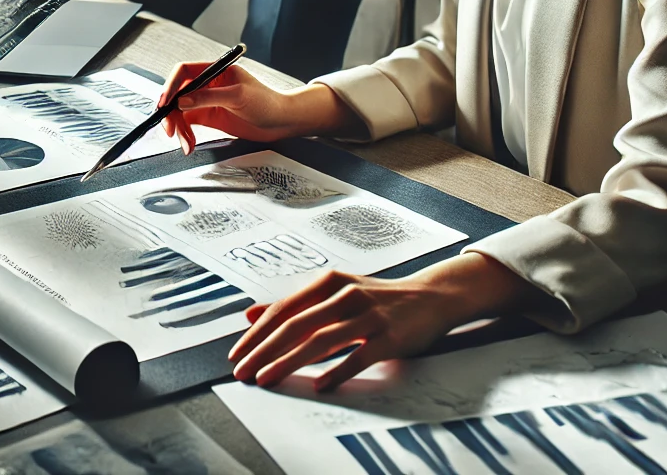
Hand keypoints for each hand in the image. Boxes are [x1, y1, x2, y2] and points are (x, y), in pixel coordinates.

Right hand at [158, 62, 358, 153]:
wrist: (281, 122)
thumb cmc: (267, 102)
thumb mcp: (238, 97)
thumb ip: (209, 97)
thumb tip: (183, 100)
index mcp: (216, 71)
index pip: (185, 71)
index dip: (171, 86)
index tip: (165, 103)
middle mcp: (209, 84)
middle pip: (178, 94)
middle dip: (171, 112)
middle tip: (170, 129)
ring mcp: (208, 101)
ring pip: (181, 112)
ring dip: (179, 128)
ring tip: (186, 143)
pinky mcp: (209, 117)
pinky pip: (188, 124)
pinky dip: (185, 135)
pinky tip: (189, 144)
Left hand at [228, 254, 544, 390]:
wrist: (429, 297)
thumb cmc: (376, 298)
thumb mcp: (333, 293)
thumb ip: (295, 305)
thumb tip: (252, 315)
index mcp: (328, 282)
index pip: (283, 309)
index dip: (257, 334)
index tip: (237, 354)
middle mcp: (345, 294)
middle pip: (296, 325)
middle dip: (264, 350)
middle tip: (244, 371)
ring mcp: (368, 315)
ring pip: (321, 340)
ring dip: (289, 362)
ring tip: (268, 378)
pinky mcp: (389, 336)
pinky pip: (358, 356)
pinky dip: (337, 371)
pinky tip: (320, 386)